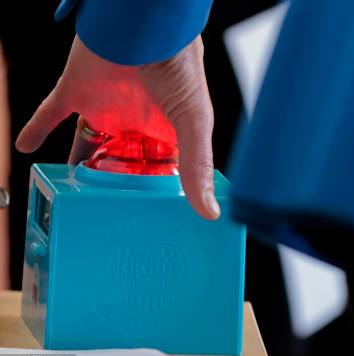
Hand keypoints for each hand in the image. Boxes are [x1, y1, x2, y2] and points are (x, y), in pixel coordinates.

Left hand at [15, 35, 219, 219]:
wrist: (144, 26)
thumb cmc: (179, 66)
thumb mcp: (193, 121)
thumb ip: (197, 166)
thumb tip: (210, 211)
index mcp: (166, 132)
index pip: (158, 169)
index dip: (153, 190)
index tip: (148, 214)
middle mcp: (135, 123)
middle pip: (121, 162)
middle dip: (115, 183)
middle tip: (107, 210)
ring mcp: (105, 107)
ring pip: (89, 145)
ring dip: (80, 166)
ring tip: (72, 190)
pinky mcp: (76, 91)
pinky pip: (50, 114)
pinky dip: (36, 129)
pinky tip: (26, 145)